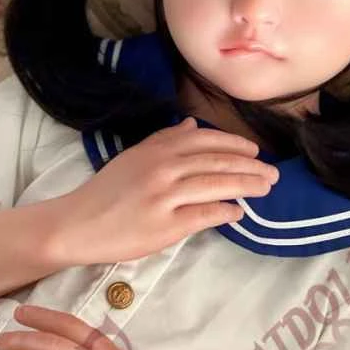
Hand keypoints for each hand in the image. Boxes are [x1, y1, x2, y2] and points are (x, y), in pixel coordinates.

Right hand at [57, 117, 278, 264]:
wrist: (77, 223)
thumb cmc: (106, 193)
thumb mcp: (133, 157)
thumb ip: (163, 140)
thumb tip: (191, 125)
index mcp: (156, 150)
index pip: (205, 141)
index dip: (234, 145)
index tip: (254, 152)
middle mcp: (163, 168)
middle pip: (217, 163)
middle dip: (250, 167)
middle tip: (272, 174)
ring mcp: (165, 197)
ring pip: (216, 186)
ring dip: (246, 186)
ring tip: (264, 190)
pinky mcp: (165, 225)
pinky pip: (205, 214)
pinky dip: (226, 211)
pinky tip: (238, 213)